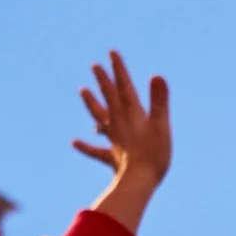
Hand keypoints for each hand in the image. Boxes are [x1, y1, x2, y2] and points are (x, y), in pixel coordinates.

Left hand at [73, 51, 171, 232]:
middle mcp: (120, 124)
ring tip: (82, 91)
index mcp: (133, 115)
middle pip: (109, 99)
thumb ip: (159, 101)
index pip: (124, 87)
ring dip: (91, 104)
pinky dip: (85, 146)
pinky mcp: (113, 159)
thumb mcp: (161, 126)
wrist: (139, 182)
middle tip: (94, 66)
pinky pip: (96, 152)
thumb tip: (157, 75)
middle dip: (103, 81)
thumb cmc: (153, 155)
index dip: (119, 69)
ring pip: (100, 118)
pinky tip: (74, 142)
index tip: (111, 53)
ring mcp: (115, 141)